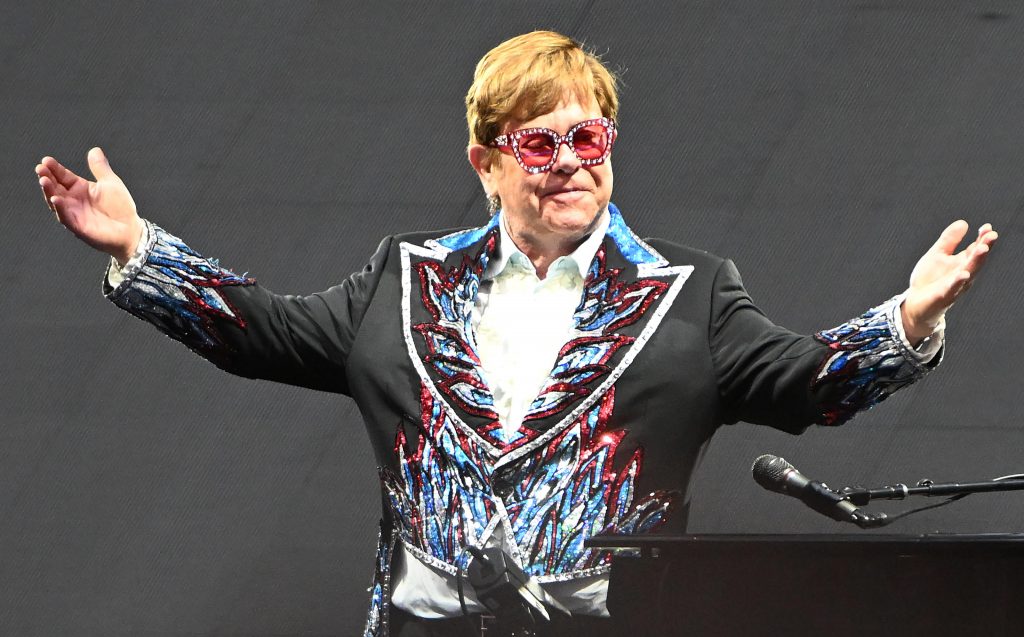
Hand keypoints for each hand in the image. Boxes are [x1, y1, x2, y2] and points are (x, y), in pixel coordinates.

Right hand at [36, 147, 141, 263]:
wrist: (131, 229)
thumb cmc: (121, 207)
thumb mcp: (110, 183)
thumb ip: (100, 168)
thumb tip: (95, 150)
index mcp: (79, 188)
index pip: (63, 176)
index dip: (54, 168)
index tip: (46, 160)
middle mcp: (72, 200)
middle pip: (55, 187)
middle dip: (46, 177)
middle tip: (40, 168)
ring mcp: (73, 213)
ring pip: (55, 202)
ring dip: (48, 191)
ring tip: (43, 180)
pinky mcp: (77, 227)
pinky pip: (65, 217)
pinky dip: (60, 208)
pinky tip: (56, 199)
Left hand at [901, 220, 997, 343]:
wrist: (915, 303)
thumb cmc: (929, 280)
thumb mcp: (938, 254)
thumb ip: (949, 240)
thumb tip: (963, 222)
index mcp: (962, 263)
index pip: (976, 249)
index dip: (982, 238)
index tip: (987, 227)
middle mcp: (963, 274)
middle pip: (976, 260)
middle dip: (984, 248)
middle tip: (991, 236)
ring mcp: (955, 286)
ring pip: (969, 273)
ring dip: (976, 261)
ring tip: (982, 248)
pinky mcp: (943, 297)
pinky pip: (952, 289)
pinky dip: (958, 282)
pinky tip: (963, 274)